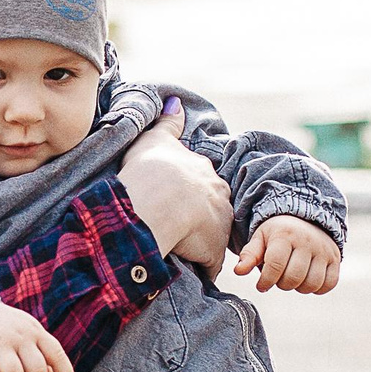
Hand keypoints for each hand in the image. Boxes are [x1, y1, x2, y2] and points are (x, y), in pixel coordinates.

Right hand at [119, 100, 232, 271]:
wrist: (152, 202)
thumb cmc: (150, 171)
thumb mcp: (154, 139)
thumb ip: (167, 123)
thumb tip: (175, 102)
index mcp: (206, 173)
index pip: (204, 185)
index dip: (189, 194)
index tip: (173, 201)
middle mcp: (220, 197)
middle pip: (213, 211)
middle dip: (200, 219)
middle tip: (174, 226)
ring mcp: (219, 225)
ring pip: (211, 237)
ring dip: (199, 245)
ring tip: (176, 250)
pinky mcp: (213, 251)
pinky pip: (208, 265)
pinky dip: (197, 268)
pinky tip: (181, 269)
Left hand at [234, 216, 340, 293]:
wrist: (305, 219)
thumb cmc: (277, 233)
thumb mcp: (260, 238)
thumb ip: (249, 255)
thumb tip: (238, 271)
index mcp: (285, 235)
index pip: (275, 266)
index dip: (265, 281)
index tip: (261, 285)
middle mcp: (307, 241)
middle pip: (293, 278)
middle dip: (281, 284)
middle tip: (278, 279)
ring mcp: (324, 250)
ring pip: (311, 283)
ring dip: (298, 288)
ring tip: (292, 278)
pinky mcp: (335, 258)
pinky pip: (329, 283)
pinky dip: (318, 288)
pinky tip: (307, 280)